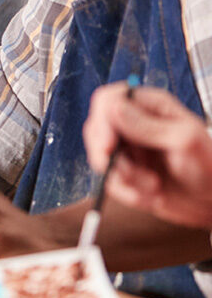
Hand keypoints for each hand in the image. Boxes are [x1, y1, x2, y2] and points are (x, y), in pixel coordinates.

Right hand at [84, 84, 211, 228]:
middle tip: (128, 174)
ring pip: (100, 157)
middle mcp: (133, 122)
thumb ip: (147, 125)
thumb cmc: (210, 167)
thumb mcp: (184, 141)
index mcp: (148, 105)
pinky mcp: (125, 171)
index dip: (102, 120)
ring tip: (153, 187)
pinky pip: (109, 180)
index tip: (108, 146)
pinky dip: (126, 193)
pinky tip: (149, 197)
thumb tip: (113, 107)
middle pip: (96, 128)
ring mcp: (127, 147)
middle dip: (109, 156)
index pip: (108, 100)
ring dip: (123, 178)